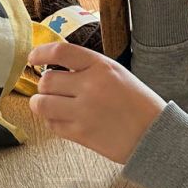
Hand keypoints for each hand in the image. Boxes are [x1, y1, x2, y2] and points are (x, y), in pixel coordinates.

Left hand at [29, 42, 165, 163]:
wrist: (155, 135)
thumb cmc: (137, 103)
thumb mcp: (117, 74)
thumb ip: (88, 68)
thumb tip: (54, 66)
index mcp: (101, 66)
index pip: (60, 52)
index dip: (40, 53)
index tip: (33, 57)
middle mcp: (90, 86)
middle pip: (46, 80)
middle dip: (44, 85)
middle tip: (51, 89)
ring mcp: (84, 112)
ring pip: (41, 103)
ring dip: (41, 103)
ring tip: (49, 105)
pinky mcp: (81, 134)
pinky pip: (51, 124)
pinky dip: (52, 121)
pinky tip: (62, 119)